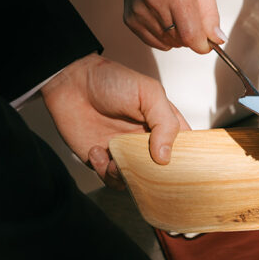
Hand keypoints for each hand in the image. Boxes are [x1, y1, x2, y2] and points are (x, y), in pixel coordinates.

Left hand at [41, 54, 188, 187]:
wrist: (72, 82)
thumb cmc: (111, 79)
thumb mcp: (148, 92)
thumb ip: (164, 122)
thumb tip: (165, 156)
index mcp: (162, 123)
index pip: (184, 147)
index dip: (186, 159)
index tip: (182, 166)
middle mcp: (146, 141)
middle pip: (162, 170)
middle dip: (155, 174)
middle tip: (144, 165)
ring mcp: (125, 152)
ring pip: (137, 180)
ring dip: (127, 175)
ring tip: (115, 157)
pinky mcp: (103, 160)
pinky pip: (111, 179)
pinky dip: (104, 171)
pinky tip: (97, 150)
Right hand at [123, 0, 224, 52]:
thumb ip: (211, 15)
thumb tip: (217, 39)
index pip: (190, 35)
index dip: (202, 45)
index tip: (206, 44)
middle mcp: (154, 2)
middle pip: (179, 41)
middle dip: (191, 37)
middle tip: (191, 18)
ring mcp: (139, 11)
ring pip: (167, 43)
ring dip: (177, 36)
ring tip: (175, 13)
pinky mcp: (130, 19)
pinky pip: (153, 42)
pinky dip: (163, 37)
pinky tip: (164, 18)